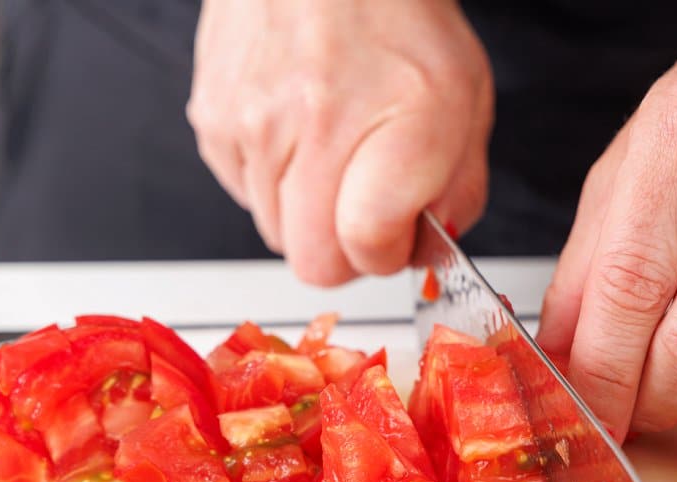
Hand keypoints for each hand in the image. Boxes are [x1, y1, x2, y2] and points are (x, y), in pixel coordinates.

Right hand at [187, 0, 492, 284]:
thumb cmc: (395, 14)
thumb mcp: (464, 101)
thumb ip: (459, 189)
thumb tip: (430, 244)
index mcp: (385, 128)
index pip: (367, 251)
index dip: (388, 252)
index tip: (398, 231)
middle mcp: (309, 130)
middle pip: (314, 263)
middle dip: (346, 249)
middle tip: (365, 205)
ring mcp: (250, 127)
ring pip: (275, 234)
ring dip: (307, 214)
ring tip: (333, 152)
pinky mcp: (212, 119)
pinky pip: (243, 192)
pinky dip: (272, 181)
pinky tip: (298, 135)